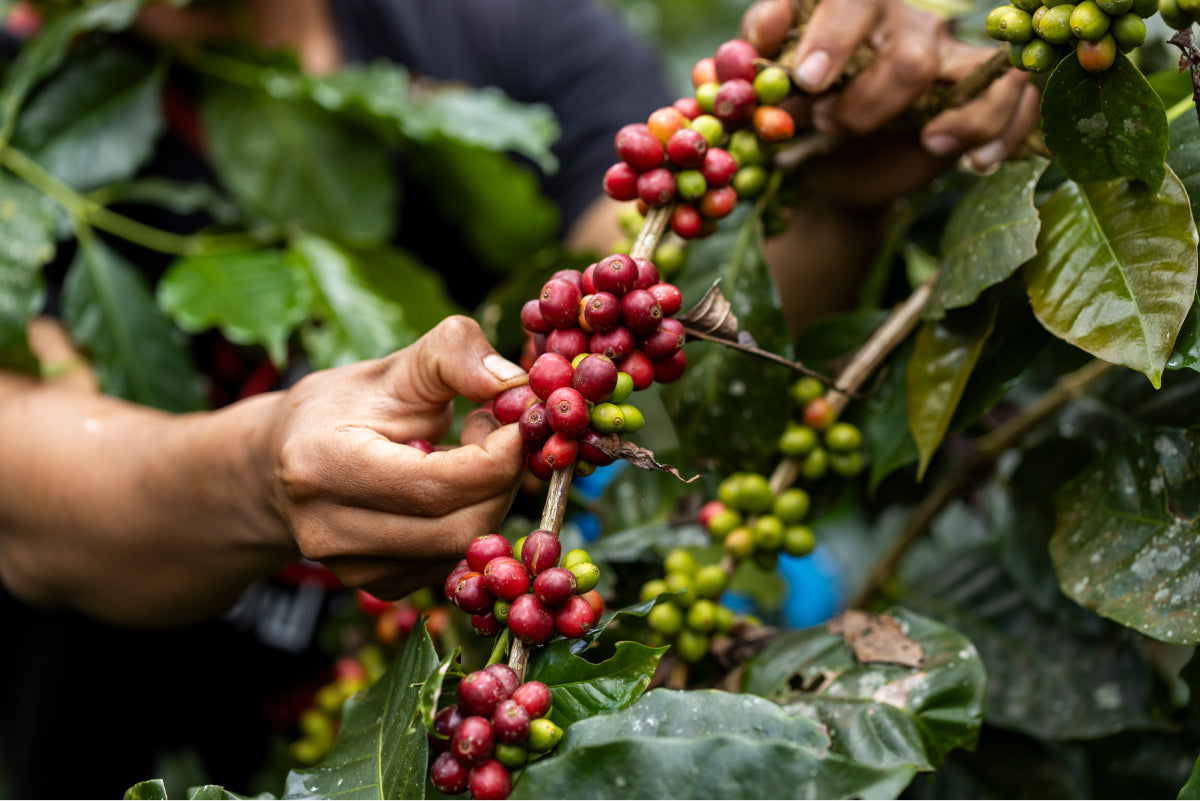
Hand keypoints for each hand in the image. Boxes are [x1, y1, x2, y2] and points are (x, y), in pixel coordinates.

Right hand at [265, 316, 527, 599]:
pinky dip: (469, 522)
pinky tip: (453, 488)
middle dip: (502, 480)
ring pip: (460, 549)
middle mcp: (330, 532)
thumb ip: (452, 355)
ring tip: (471, 454)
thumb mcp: (394, 367)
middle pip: (458, 527)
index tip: (520, 422)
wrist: (283, 462)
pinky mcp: (377, 587)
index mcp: (325, 468)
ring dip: (489, 500)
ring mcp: (352, 570)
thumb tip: (514, 381)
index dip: (497, 458)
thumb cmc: (344, 408)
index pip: (437, 485)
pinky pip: (450, 562)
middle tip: (503, 436)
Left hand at [741, 0, 1039, 205]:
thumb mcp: (766, 94)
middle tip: (830, 125)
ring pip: (962, 68)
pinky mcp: (973, 93)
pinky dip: (997, 130)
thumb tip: (758, 37)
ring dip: (928, 119)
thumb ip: (755, 62)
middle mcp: (901, 22)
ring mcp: (942, 55)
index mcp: (846, 9)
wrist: (825, 166)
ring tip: (909, 141)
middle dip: (866, 98)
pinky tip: (970, 162)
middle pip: (907, 46)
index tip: (806, 81)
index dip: (831, 36)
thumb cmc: (796, 116)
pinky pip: (1011, 96)